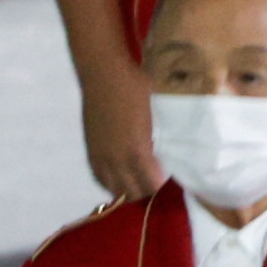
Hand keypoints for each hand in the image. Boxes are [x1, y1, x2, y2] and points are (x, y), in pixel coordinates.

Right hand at [76, 53, 157, 204]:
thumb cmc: (136, 88)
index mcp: (137, 151)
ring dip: (129, 188)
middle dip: (147, 189)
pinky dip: (112, 181)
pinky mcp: (90, 151)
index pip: (151, 185)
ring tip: (140, 179)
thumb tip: (175, 151)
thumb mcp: (160, 113)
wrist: (104, 74)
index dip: (162, 184)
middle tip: (156, 179)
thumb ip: (165, 138)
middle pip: (133, 193)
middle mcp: (117, 160)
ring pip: (115, 189)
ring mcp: (101, 157)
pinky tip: (121, 176)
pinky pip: (100, 178)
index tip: (170, 176)